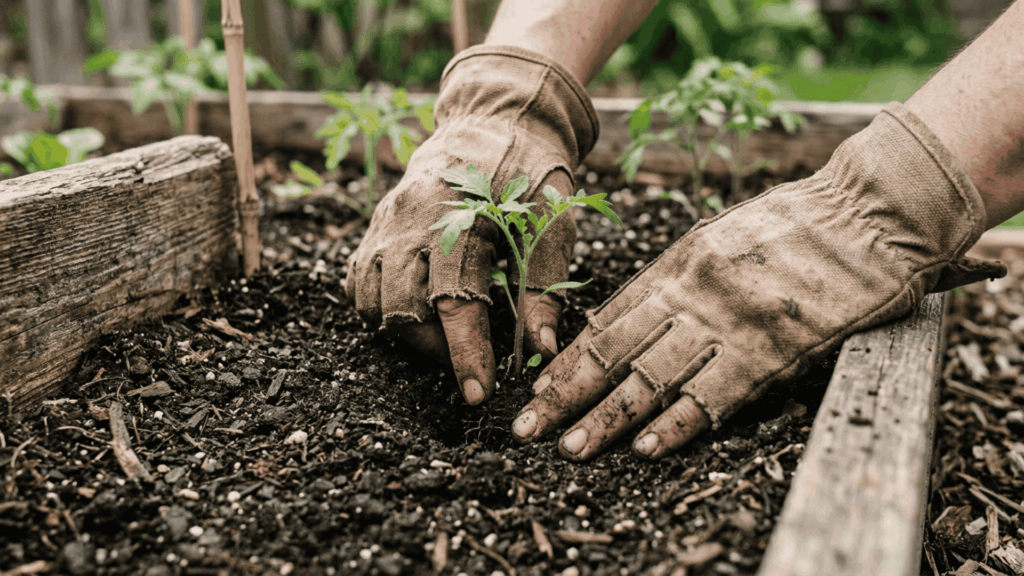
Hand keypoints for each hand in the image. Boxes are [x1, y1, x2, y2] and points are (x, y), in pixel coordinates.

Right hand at [346, 45, 598, 404]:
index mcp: (462, 216)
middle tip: (469, 358)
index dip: (466, 354)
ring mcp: (387, 221)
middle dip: (434, 350)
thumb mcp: (555, 223)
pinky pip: (357, 281)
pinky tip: (415, 312)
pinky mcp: (376, 226)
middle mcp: (413, 219)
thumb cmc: (532, 174)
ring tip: (444, 337)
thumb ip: (545, 287)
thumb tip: (540, 350)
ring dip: (404, 332)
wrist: (496, 118)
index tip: (477, 394)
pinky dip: (379, 308)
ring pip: (370, 300)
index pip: (455, 301)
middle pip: (401, 309)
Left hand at [511, 102, 1004, 459]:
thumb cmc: (794, 224)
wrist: (866, 211)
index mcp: (676, 264)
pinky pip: (715, 393)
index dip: (570, 359)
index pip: (608, 320)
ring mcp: (728, 321)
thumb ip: (678, 279)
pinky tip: (647, 447)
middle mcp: (690, 292)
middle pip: (615, 351)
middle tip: (528, 428)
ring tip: (572, 447)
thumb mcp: (719, 238)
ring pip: (653, 376)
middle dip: (567, 393)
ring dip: (608, 416)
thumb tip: (633, 317)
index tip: (538, 388)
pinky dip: (679, 422)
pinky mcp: (772, 347)